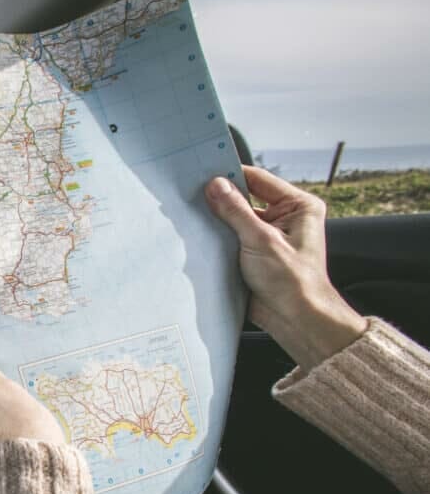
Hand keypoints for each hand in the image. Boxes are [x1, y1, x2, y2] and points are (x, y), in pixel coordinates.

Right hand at [205, 166, 366, 370]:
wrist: (295, 319)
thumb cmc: (293, 282)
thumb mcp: (262, 241)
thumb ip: (236, 211)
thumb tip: (216, 185)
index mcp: (298, 206)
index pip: (258, 180)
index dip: (232, 175)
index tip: (205, 174)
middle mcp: (285, 217)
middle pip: (245, 198)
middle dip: (221, 199)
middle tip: (195, 196)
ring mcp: (268, 235)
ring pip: (235, 218)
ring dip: (218, 221)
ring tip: (195, 217)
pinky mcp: (254, 253)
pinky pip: (231, 237)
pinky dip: (217, 238)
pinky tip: (201, 237)